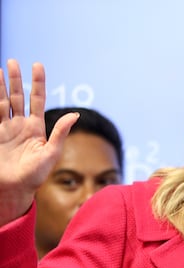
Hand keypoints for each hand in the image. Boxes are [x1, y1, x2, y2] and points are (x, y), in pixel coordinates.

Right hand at [0, 59, 77, 222]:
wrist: (14, 188)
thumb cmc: (35, 176)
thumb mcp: (51, 154)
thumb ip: (61, 133)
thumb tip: (75, 114)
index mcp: (37, 128)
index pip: (37, 100)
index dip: (37, 83)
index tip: (37, 66)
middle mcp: (20, 125)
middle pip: (17, 96)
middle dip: (15, 79)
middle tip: (13, 62)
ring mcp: (5, 128)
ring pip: (3, 101)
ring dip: (1, 85)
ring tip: (1, 68)